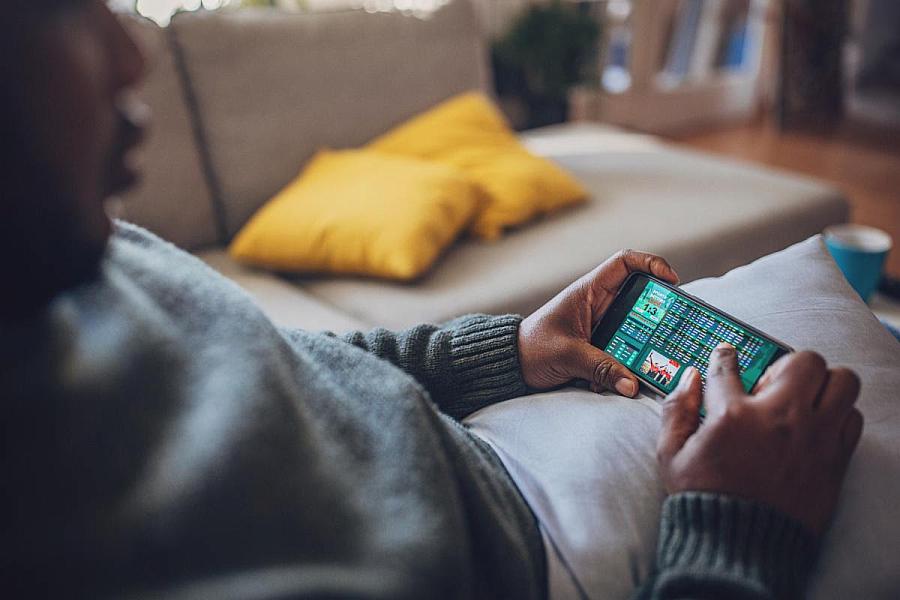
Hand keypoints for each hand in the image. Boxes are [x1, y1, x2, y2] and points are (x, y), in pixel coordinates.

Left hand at [518, 250, 678, 394]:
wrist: (513, 365)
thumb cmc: (532, 348)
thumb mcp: (567, 355)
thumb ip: (600, 368)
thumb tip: (632, 384)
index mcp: (588, 291)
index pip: (624, 263)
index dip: (651, 264)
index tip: (672, 281)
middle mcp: (599, 304)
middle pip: (640, 299)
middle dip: (659, 314)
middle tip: (677, 328)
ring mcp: (602, 325)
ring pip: (637, 330)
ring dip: (646, 346)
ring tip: (659, 361)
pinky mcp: (602, 346)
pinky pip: (625, 352)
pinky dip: (628, 366)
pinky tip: (623, 382)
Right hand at [658, 344, 863, 535]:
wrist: (739, 546)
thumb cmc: (704, 499)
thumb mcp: (670, 454)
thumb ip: (675, 409)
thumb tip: (689, 377)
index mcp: (732, 414)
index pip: (729, 365)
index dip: (725, 355)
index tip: (727, 354)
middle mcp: (778, 418)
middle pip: (803, 361)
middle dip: (786, 366)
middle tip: (772, 385)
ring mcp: (813, 437)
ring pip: (841, 381)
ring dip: (823, 384)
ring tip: (804, 400)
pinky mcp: (835, 459)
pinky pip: (853, 418)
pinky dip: (839, 415)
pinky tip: (817, 426)